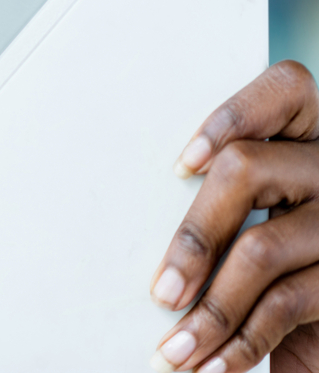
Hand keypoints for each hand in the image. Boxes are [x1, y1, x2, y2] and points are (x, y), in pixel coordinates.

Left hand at [148, 60, 318, 372]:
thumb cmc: (293, 252)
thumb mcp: (275, 214)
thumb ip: (230, 204)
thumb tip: (133, 230)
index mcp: (311, 134)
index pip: (287, 88)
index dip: (231, 116)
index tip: (180, 164)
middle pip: (247, 170)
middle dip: (193, 235)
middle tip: (161, 291)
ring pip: (262, 247)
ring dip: (210, 309)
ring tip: (176, 348)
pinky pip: (289, 302)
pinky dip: (242, 339)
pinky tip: (215, 362)